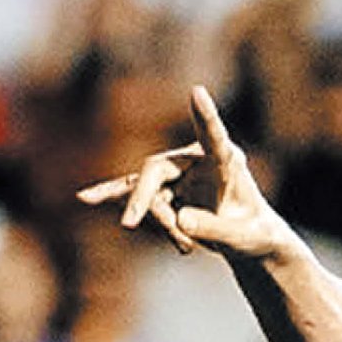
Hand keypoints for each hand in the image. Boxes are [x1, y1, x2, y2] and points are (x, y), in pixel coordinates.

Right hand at [76, 85, 290, 263]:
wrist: (249, 240)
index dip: (205, 115)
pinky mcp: (165, 189)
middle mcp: (197, 159)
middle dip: (144, 201)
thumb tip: (180, 221)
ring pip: (148, 194)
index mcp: (226, 162)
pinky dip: (113, 196)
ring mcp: (178, 172)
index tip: (198, 92)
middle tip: (128, 224)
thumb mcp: (242, 239)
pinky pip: (133, 191)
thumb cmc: (255, 235)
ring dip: (161, 226)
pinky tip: (86, 198)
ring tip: (187, 249)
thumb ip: (214, 229)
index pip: (213, 137)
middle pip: (155, 171)